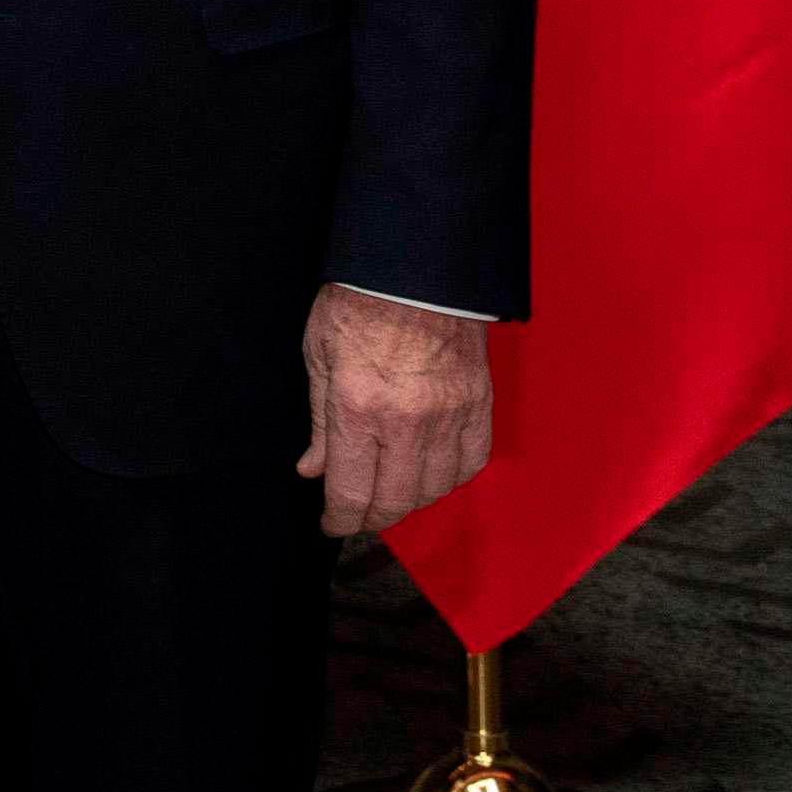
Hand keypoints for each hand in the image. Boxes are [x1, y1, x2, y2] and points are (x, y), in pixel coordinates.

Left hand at [300, 286, 492, 536]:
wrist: (416, 267)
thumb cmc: (357, 303)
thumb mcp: (318, 356)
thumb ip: (319, 423)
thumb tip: (313, 470)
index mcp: (358, 408)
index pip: (351, 492)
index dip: (339, 519)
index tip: (331, 524)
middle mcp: (407, 422)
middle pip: (396, 501)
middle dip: (372, 517)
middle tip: (357, 515)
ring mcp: (449, 416)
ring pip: (435, 489)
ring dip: (411, 500)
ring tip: (390, 492)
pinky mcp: (478, 405)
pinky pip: (471, 463)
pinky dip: (450, 477)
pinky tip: (430, 473)